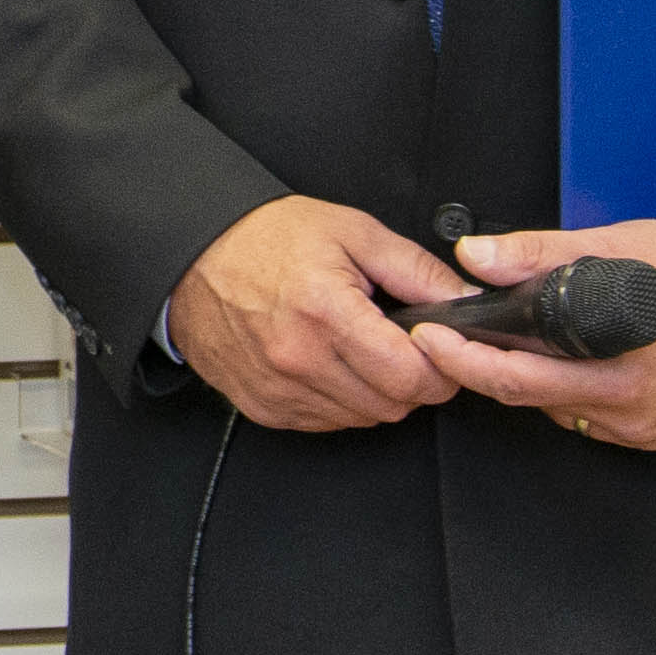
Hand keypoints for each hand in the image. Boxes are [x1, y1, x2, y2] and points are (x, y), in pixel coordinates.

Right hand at [165, 194, 475, 432]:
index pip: (413, 376)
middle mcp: (299, 358)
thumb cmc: (263, 237)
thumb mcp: (351, 232)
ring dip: (375, 391)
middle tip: (396, 343)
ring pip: (364, 418)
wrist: (190, 254)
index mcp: (326, 311)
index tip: (434, 346)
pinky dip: (339, 400)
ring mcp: (279, 388)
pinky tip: (327, 363)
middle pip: (395, 404)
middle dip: (410, 379)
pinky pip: (326, 422)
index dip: (440, 366)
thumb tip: (464, 299)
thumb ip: (415, 269)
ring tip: (356, 348)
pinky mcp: (264, 406)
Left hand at [417, 219, 655, 454]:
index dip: (464, 359)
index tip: (431, 338)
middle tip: (454, 338)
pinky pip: (586, 419)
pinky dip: (566, 391)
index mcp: (622, 367)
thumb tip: (477, 257)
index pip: (519, 377)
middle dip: (485, 366)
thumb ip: (536, 253)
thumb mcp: (610, 246)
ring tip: (526, 338)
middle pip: (531, 396)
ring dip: (531, 378)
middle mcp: (633, 408)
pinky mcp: (654, 436)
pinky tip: (572, 361)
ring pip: (556, 409)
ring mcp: (644, 427)